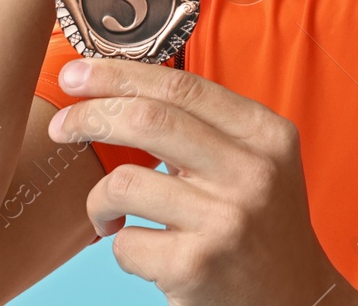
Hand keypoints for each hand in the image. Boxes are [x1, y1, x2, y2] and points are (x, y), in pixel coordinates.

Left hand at [47, 59, 357, 305]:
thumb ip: (208, 126)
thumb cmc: (260, 225)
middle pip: (148, 120)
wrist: (295, 299)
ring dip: (98, 200)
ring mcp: (226, 220)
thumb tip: (119, 85)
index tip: (77, 74)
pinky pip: (126, 243)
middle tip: (61, 126)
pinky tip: (144, 250)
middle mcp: (252, 172)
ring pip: (124, 184)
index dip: (119, 74)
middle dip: (89, 116)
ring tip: (108, 214)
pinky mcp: (197, 267)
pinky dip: (120, 246)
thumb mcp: (257, 162)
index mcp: (266, 135)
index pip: (181, 87)